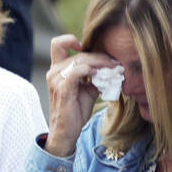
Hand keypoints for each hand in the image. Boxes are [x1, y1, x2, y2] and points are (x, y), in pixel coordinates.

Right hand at [45, 35, 118, 157]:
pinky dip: (90, 70)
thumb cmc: (76, 109)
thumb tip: (111, 70)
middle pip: (79, 54)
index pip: (59, 44)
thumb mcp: (87, 90)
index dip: (72, 40)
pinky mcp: (63, 89)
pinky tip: (100, 75)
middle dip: (100, 57)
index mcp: (58, 69)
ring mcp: (57, 80)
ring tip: (113, 68)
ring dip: (100, 63)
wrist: (67, 131)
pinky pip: (77, 72)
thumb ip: (94, 78)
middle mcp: (54, 71)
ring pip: (80, 61)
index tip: (91, 48)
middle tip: (116, 63)